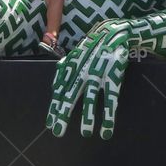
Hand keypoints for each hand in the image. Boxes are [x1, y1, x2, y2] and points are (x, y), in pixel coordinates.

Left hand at [46, 21, 129, 138]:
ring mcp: (98, 74)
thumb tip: (55, 87)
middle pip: (71, 95)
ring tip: (85, 134)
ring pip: (91, 98)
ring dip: (88, 117)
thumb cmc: (93, 46)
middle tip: (58, 132)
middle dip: (64, 114)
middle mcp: (82, 71)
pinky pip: (110, 99)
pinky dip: (108, 115)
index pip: (61, 90)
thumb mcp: (76, 54)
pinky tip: (107, 129)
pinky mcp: (114, 76)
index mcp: (72, 67)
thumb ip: (65, 70)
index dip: (55, 107)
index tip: (50, 124)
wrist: (114, 31)